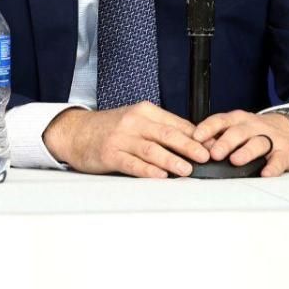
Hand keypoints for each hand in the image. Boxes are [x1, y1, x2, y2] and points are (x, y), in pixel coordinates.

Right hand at [42, 102, 209, 178]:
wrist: (76, 132)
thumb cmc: (110, 129)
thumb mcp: (136, 121)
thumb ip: (160, 130)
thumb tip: (193, 143)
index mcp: (145, 111)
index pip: (176, 123)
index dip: (197, 136)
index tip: (212, 146)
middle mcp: (134, 122)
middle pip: (167, 134)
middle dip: (189, 146)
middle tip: (205, 157)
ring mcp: (121, 138)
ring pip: (151, 149)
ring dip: (171, 160)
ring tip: (187, 170)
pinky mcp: (109, 154)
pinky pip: (132, 163)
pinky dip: (147, 170)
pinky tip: (159, 176)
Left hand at [192, 110, 288, 177]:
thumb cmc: (259, 132)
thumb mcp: (239, 128)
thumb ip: (219, 137)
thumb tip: (195, 149)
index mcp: (239, 120)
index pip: (221, 120)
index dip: (208, 128)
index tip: (196, 137)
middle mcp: (254, 126)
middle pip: (238, 132)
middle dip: (225, 142)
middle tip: (214, 153)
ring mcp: (271, 138)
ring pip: (258, 142)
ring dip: (246, 151)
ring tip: (236, 161)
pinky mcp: (285, 152)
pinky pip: (279, 159)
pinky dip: (272, 167)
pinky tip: (265, 173)